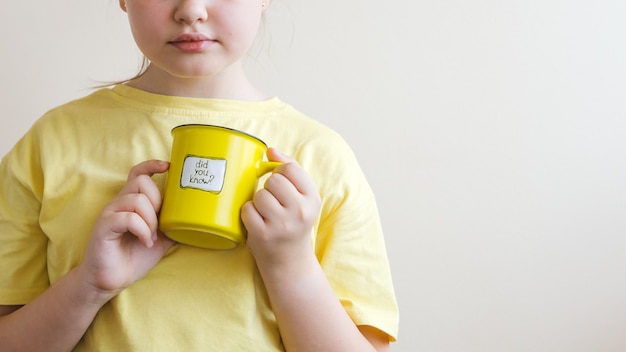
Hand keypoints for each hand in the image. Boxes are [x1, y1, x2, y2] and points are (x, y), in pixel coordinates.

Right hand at [80, 160, 174, 297]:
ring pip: (137, 199)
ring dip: (150, 221)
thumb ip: (172, 225)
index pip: (138, 173)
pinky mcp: (104, 226)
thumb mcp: (161, 239)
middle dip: (157, 202)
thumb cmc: (133, 258)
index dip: (151, 165)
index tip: (168, 167)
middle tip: (158, 226)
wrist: (111, 280)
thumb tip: (194, 219)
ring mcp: (110, 213)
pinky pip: (128, 218)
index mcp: (131, 202)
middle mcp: (119, 203)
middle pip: (141, 182)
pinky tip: (146, 242)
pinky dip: (142, 231)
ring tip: (151, 238)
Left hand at [241, 148, 320, 266]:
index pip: (290, 168)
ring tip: (267, 214)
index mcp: (312, 199)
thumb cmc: (293, 222)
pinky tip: (258, 222)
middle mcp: (300, 211)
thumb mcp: (302, 197)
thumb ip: (290, 170)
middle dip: (269, 189)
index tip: (280, 183)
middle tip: (274, 203)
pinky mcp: (263, 235)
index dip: (280, 172)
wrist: (289, 260)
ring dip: (258, 202)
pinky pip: (247, 209)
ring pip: (259, 195)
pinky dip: (248, 214)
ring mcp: (281, 224)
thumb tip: (270, 150)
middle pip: (273, 180)